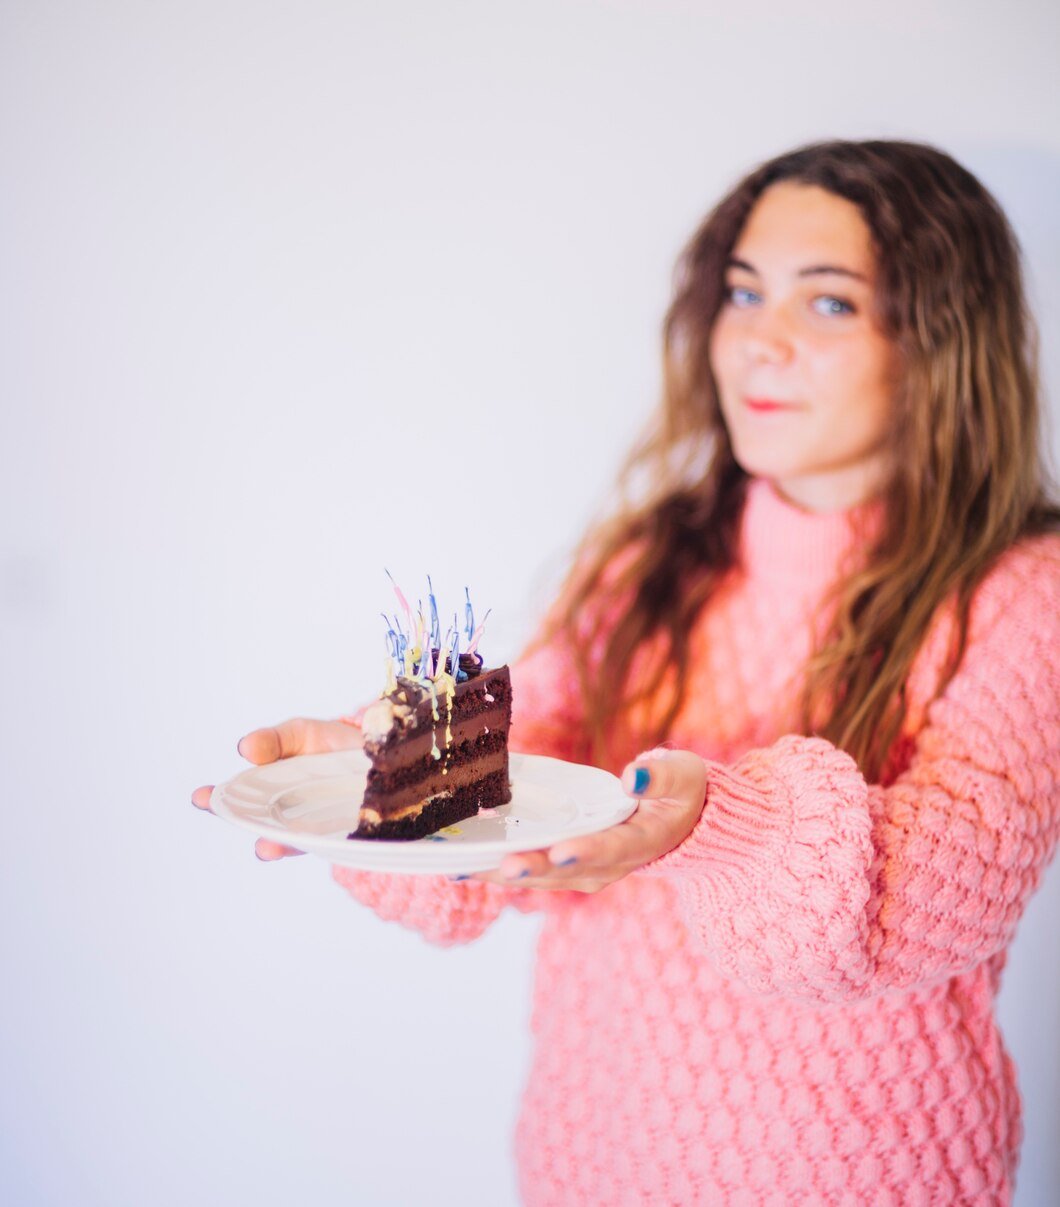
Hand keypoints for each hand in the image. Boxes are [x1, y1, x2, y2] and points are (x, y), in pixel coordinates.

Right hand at [191, 717, 363, 859]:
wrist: (384, 755)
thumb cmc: (333, 745)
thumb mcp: (302, 734)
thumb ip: (274, 740)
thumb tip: (245, 748)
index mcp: (270, 786)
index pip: (238, 796)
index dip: (217, 799)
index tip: (201, 797)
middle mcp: (287, 811)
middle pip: (258, 822)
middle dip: (241, 822)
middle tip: (226, 819)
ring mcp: (313, 825)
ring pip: (290, 839)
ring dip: (276, 843)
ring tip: (266, 845)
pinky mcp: (342, 834)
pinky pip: (327, 843)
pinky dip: (319, 844)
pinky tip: (313, 841)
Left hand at [470, 748, 706, 891]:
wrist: (680, 820)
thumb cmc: (678, 790)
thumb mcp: (680, 775)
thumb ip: (660, 775)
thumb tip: (633, 775)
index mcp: (641, 842)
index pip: (612, 848)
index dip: (587, 851)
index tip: (562, 850)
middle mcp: (611, 864)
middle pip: (567, 870)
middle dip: (534, 868)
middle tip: (503, 865)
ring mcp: (588, 870)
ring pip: (544, 876)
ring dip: (506, 874)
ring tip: (467, 867)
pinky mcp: (568, 866)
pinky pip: (533, 870)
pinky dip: (500, 869)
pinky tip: (465, 864)